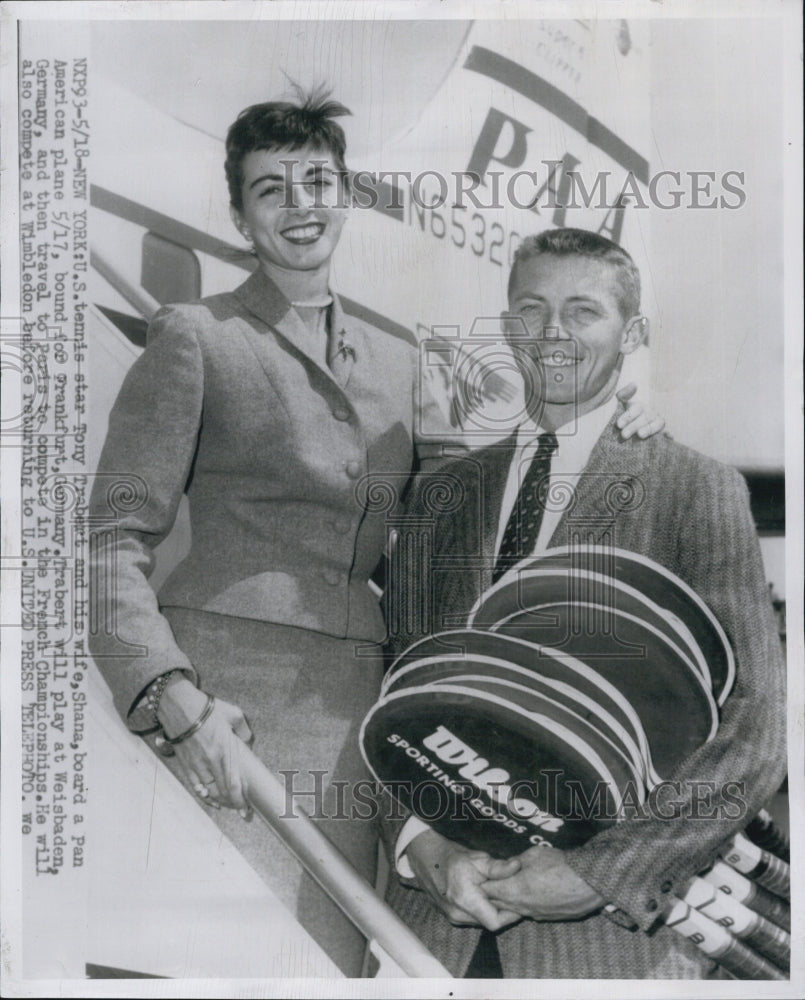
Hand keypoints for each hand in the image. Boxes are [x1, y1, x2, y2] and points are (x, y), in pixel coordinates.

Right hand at [158, 677, 253, 817]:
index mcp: (225, 751)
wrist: (181, 707)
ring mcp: (197, 765)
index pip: (234, 783)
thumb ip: (244, 730)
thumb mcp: (234, 715)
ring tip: (229, 805)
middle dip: (233, 804)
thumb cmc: (208, 710)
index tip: (245, 810)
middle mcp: (211, 762)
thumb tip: (248, 741)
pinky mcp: (186, 765)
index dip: (240, 800)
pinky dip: (204, 797)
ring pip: (209, 792)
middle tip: (240, 810)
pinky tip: (211, 801)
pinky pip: (196, 786)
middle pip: (222, 792)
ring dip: (220, 802)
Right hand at [404, 827, 521, 930]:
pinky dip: (480, 909)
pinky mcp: (449, 916)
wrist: (426, 857)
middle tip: (512, 895)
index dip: (510, 915)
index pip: (495, 922)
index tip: (518, 902)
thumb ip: (498, 867)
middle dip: (502, 911)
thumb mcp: (477, 858)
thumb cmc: (452, 857)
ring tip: (497, 893)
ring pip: (481, 921)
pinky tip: (483, 895)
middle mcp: (457, 914)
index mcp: (465, 900)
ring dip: (490, 910)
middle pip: (489, 923)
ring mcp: (452, 917)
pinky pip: (471, 918)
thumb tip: (517, 866)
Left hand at [482, 845, 604, 921]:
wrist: (588, 883)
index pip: (489, 890)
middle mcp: (522, 907)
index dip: (485, 882)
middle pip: (499, 904)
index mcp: (514, 890)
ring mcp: (536, 915)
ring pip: (514, 910)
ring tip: (511, 887)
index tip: (482, 876)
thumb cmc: (560, 865)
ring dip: (510, 900)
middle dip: (494, 893)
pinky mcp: (548, 919)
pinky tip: (531, 894)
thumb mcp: (533, 854)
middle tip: (492, 882)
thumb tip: (508, 866)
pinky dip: (526, 905)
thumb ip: (515, 862)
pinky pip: (530, 913)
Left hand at [615, 382, 664, 438]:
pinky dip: (669, 434)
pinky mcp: (666, 432)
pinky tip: (669, 437)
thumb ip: (624, 394)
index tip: (619, 425)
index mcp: (639, 407)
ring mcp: (659, 422)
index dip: (628, 416)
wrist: (635, 433)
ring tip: (640, 434)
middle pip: (645, 417)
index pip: (636, 408)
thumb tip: (634, 384)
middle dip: (634, 426)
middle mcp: (651, 413)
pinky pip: (668, 432)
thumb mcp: (622, 403)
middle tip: (624, 435)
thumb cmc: (625, 418)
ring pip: (657, 423)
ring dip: (649, 429)